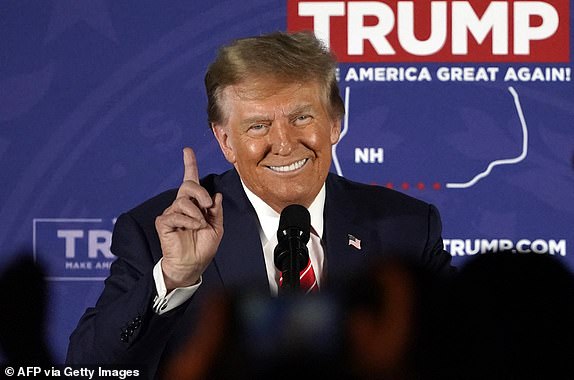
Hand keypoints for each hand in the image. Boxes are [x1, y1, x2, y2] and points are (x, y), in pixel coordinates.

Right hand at [155, 147, 223, 289]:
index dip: (189, 164)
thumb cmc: (203, 248)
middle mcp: (182, 205)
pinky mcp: (163, 222)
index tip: (187, 150)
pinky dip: (188, 221)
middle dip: (200, 192)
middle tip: (208, 205)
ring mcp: (171, 213)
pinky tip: (192, 229)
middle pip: (188, 185)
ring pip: (183, 201)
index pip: (191, 180)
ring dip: (196, 213)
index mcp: (195, 204)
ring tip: (200, 225)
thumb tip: (215, 195)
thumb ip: (216, 211)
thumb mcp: (217, 228)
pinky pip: (176, 214)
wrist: (192, 265)